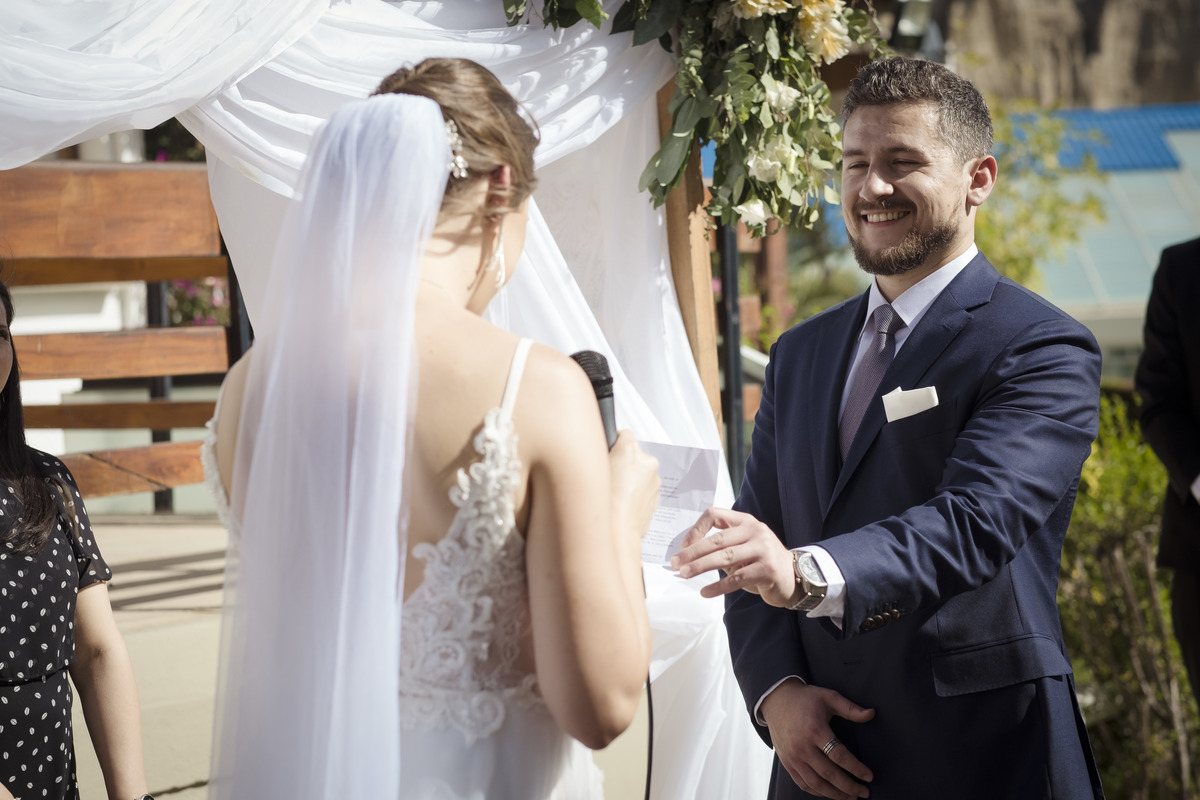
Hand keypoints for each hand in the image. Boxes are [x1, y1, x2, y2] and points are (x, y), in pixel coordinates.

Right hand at [608, 430, 659, 538]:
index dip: (614, 444)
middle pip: (633, 454)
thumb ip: (604, 456)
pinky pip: (645, 487)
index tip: (608, 454)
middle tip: (609, 478)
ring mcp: (654, 480)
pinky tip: (623, 502)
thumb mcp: (594, 471)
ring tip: (615, 494)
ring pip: (640, 471)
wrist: (617, 532)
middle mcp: (646, 461)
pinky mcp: (657, 495)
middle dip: (623, 463)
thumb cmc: (603, 504)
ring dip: (631, 478)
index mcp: (630, 450)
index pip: (624, 434)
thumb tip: (606, 453)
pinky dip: (636, 491)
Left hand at [670, 507, 797, 605]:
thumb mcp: (743, 546)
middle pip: (717, 539)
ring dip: (701, 567)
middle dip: (693, 552)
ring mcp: (763, 549)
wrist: (795, 576)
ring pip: (725, 557)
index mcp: (745, 521)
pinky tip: (705, 592)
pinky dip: (718, 586)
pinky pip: (737, 578)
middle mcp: (755, 531)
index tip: (683, 545)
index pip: (714, 515)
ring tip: (684, 574)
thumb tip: (687, 555)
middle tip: (675, 563)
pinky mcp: (767, 569)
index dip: (696, 529)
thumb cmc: (761, 561)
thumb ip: (722, 546)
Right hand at [763, 679, 874, 798]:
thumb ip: (850, 708)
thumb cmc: (805, 699)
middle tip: (864, 792)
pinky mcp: (787, 762)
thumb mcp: (829, 697)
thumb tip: (871, 714)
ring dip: (835, 794)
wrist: (775, 700)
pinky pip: (803, 783)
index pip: (839, 755)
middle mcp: (802, 746)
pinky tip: (830, 793)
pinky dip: (818, 792)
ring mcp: (793, 757)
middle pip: (829, 774)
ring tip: (850, 797)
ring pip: (816, 783)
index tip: (869, 776)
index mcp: (815, 730)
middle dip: (849, 787)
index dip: (856, 768)